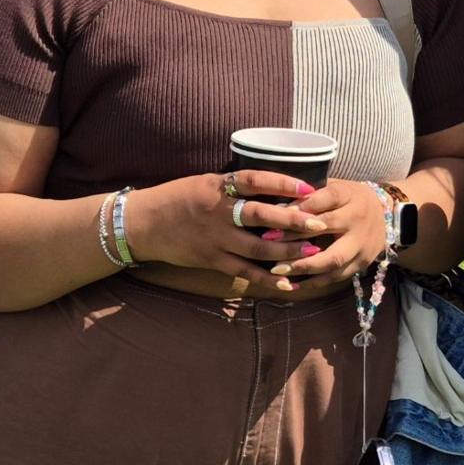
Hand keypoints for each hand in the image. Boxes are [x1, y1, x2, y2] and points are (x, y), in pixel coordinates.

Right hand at [129, 169, 333, 287]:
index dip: (283, 184)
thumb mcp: (205, 183)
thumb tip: (273, 186)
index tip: (309, 189)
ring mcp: (214, 238)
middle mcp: (218, 212)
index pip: (255, 181)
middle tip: (320, 224)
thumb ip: (234, 186)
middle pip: (261, 215)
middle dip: (293, 221)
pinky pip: (243, 271)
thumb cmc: (177, 198)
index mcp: (217, 187)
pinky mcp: (211, 259)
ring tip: (312, 253)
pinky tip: (287, 283)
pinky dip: (266, 278)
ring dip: (287, 252)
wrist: (144, 223)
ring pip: (256, 248)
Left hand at [266, 178, 389, 285]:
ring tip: (277, 270)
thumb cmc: (350, 198)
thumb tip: (276, 202)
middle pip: (328, 228)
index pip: (325, 198)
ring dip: (304, 266)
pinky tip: (292, 283)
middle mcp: (358, 219)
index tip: (275, 212)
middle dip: (296, 235)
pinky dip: (314, 281)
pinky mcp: (362, 263)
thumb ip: (311, 192)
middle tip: (268, 241)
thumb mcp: (335, 186)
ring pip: (333, 258)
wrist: (388, 215)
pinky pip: (337, 276)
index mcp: (350, 195)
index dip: (300, 205)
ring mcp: (362, 244)